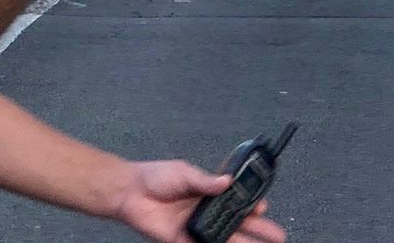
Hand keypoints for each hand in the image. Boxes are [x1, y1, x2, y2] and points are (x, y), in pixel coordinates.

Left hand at [113, 161, 284, 242]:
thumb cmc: (155, 177)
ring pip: (228, 238)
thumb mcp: (183, 172)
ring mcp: (198, 227)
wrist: (131, 193)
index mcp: (207, 190)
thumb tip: (227, 181)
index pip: (235, 198)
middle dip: (258, 228)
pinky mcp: (187, 241)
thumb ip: (205, 180)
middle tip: (277, 235)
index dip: (250, 202)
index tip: (262, 206)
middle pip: (237, 221)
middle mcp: (206, 209)